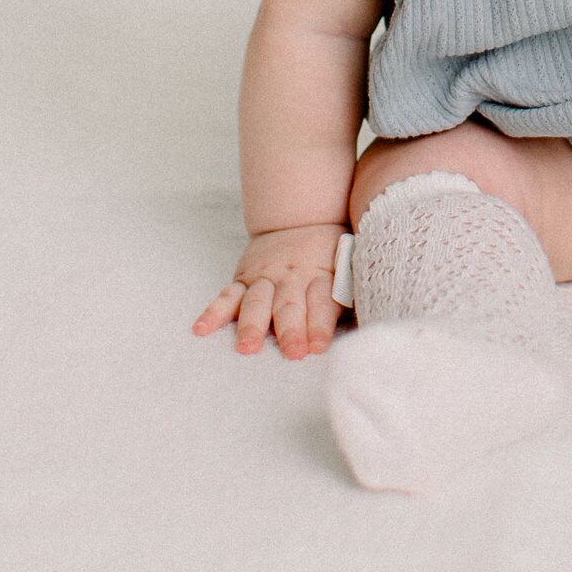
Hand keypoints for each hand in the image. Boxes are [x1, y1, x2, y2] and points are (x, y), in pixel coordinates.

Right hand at [192, 223, 345, 359]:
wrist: (301, 217)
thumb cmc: (329, 252)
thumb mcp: (347, 262)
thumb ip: (351, 289)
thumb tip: (370, 315)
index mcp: (321, 274)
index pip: (322, 302)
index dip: (320, 325)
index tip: (318, 348)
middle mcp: (292, 277)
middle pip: (290, 305)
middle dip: (291, 330)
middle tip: (292, 353)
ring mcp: (265, 278)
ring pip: (257, 302)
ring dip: (252, 325)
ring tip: (247, 347)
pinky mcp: (243, 279)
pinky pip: (227, 295)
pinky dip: (213, 312)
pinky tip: (202, 329)